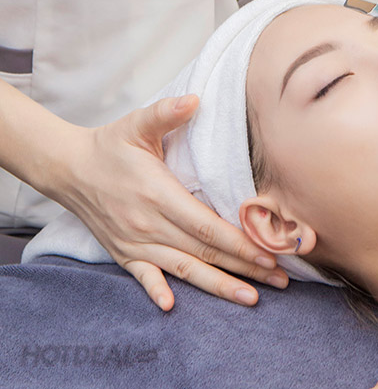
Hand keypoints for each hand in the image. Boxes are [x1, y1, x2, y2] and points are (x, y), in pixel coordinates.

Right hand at [52, 95, 287, 310]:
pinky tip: (172, 307)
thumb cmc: (110, 146)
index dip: (239, 242)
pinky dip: (158, 291)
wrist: (69, 169)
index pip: (206, 225)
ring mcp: (135, 242)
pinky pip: (144, 277)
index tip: (268, 253)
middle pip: (204, 252)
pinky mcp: (124, 253)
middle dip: (244, 268)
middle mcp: (149, 224)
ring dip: (219, 286)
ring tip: (250, 298)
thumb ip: (166, 113)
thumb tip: (195, 99)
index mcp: (158, 194)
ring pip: (184, 269)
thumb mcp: (137, 123)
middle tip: (279, 279)